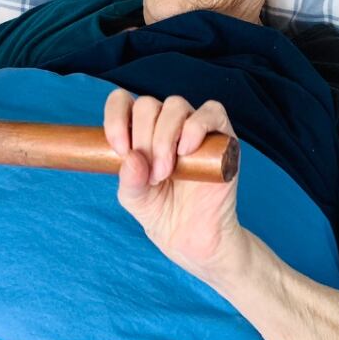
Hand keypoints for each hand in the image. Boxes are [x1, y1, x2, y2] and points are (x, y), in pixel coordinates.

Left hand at [103, 90, 243, 285]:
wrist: (194, 237)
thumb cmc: (162, 212)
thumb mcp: (134, 198)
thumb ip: (129, 178)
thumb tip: (132, 157)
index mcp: (139, 131)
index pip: (122, 102)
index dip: (116, 118)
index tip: (119, 150)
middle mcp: (166, 124)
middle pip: (147, 104)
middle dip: (143, 138)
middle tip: (150, 175)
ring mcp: (194, 127)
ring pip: (175, 105)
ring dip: (164, 137)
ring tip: (165, 172)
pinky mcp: (222, 136)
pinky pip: (211, 112)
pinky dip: (195, 127)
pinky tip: (186, 151)